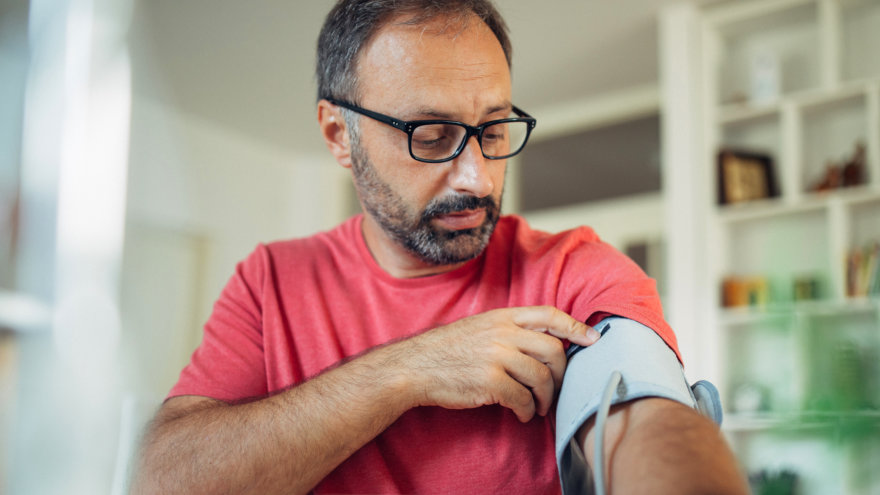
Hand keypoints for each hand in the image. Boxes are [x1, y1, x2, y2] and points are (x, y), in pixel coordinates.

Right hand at [394, 306, 599, 421]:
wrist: (415, 367)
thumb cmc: (448, 350)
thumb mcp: (479, 327)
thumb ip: (510, 330)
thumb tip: (545, 341)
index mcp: (502, 317)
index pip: (548, 315)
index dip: (574, 326)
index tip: (592, 338)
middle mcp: (502, 333)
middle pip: (553, 350)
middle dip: (561, 373)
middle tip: (555, 388)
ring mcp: (496, 356)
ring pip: (541, 377)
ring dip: (545, 397)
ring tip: (538, 407)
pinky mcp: (490, 382)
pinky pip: (522, 398)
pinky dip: (527, 410)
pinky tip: (522, 414)